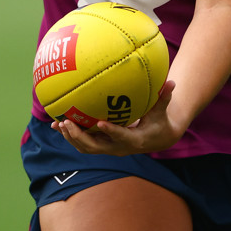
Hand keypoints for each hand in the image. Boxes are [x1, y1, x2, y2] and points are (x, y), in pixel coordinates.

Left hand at [51, 81, 183, 155]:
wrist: (157, 138)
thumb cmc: (160, 121)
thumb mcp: (162, 111)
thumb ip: (164, 97)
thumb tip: (172, 82)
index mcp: (134, 140)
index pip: (121, 137)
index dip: (110, 132)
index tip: (99, 123)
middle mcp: (118, 148)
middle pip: (95, 147)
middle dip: (80, 136)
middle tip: (68, 122)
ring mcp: (109, 149)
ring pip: (86, 148)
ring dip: (71, 137)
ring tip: (58, 124)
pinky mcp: (102, 145)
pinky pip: (83, 143)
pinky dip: (71, 135)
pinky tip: (57, 124)